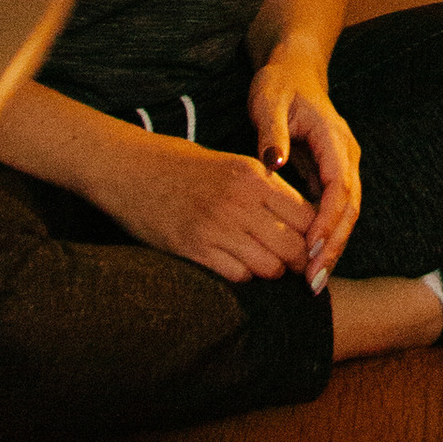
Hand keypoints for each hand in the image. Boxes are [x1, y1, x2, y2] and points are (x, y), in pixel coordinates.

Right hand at [109, 124, 315, 282]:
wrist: (129, 168)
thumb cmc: (181, 166)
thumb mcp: (232, 166)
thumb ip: (265, 190)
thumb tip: (300, 219)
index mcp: (254, 177)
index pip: (306, 215)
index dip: (312, 234)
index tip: (309, 243)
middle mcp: (241, 201)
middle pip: (294, 245)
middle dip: (298, 260)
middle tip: (296, 266)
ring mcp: (217, 226)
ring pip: (269, 266)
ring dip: (271, 271)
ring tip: (264, 265)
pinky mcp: (194, 248)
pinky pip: (238, 275)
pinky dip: (243, 275)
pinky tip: (236, 265)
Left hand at [251, 54, 362, 292]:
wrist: (294, 69)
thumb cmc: (278, 84)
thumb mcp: (268, 101)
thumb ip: (271, 132)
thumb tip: (273, 162)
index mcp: (334, 138)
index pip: (340, 187)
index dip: (328, 221)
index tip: (312, 249)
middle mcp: (346, 155)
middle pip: (350, 208)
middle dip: (335, 246)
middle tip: (314, 280)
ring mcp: (342, 166)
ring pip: (346, 214)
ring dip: (333, 247)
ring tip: (314, 280)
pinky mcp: (332, 175)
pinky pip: (335, 211)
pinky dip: (327, 237)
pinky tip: (311, 261)